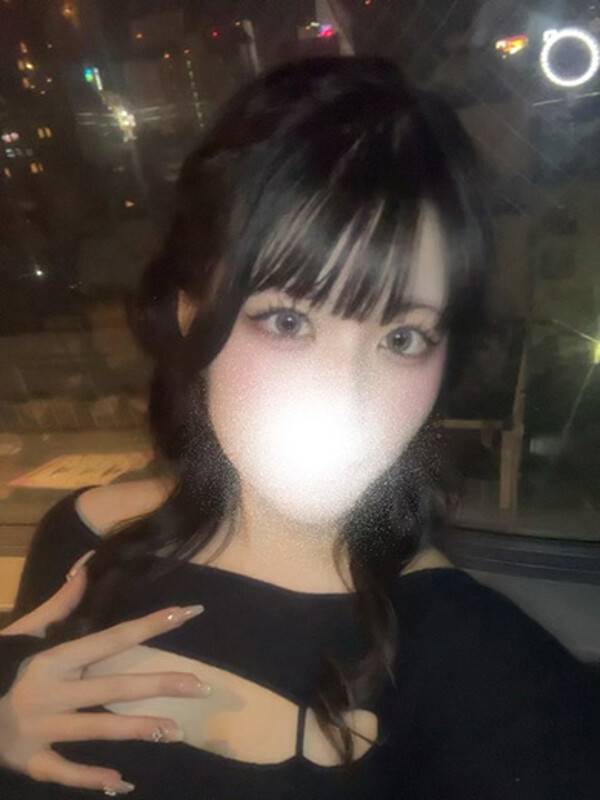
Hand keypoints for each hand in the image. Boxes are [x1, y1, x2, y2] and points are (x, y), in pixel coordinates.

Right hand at [0, 552, 207, 794]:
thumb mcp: (26, 632)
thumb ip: (60, 603)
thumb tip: (86, 567)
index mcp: (53, 658)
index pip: (111, 638)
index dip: (150, 625)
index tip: (186, 613)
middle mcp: (49, 692)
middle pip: (113, 687)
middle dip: (159, 685)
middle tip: (201, 687)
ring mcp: (40, 729)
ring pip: (97, 728)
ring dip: (138, 729)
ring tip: (176, 730)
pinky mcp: (30, 761)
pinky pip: (65, 772)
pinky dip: (92, 779)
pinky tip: (122, 782)